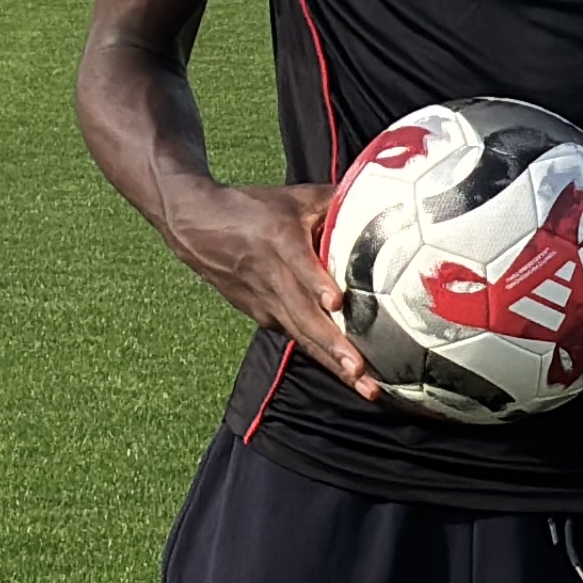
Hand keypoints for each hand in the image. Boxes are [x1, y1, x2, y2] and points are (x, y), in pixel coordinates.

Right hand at [156, 177, 382, 402]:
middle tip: (360, 369)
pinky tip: (349, 375)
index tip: (335, 301)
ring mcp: (265, 302)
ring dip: (332, 362)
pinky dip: (321, 356)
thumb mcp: (293, 197)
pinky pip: (296, 336)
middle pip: (303, 315)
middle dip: (333, 345)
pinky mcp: (262, 315)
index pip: (299, 265)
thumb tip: (387, 198)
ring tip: (363, 385)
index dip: (316, 283)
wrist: (195, 226)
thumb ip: (336, 200)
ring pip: (302, 335)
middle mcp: (271, 277)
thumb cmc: (251, 208)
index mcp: (279, 240)